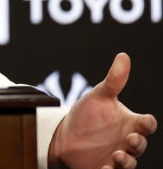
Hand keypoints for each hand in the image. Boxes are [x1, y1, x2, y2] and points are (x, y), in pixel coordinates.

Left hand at [48, 52, 156, 168]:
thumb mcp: (99, 96)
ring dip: (127, 162)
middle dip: (138, 144)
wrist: (65, 134)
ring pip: (130, 163)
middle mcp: (127, 142)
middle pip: (141, 145)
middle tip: (130, 139)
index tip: (144, 121)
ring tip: (117, 156)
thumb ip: (114, 80)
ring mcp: (117, 157)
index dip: (148, 123)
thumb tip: (123, 55)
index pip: (147, 124)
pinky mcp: (104, 168)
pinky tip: (104, 168)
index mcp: (130, 123)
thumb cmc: (88, 114)